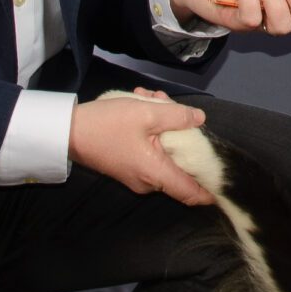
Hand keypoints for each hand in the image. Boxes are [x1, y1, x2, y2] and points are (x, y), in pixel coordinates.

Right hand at [68, 89, 212, 204]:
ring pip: (164, 153)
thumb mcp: (146, 112)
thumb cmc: (106, 124)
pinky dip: (150, 131)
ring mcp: (136, 177)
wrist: (66, 132)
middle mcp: (148, 182)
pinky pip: (149, 152)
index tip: (224, 176)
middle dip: (181, 133)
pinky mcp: (127, 167)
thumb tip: (200, 119)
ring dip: (163, 125)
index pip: (192, 193)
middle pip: (179, 164)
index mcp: (156, 174)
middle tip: (166, 104)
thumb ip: (178, 116)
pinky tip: (141, 104)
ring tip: (150, 98)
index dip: (211, 188)